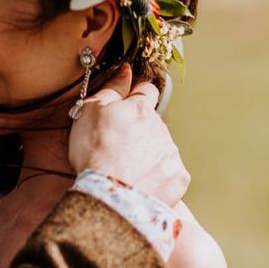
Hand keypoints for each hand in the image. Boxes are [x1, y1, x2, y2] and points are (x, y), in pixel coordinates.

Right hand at [69, 65, 189, 206]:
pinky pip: (169, 173)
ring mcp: (172, 153)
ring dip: (148, 154)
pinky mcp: (178, 178)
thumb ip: (112, 88)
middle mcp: (161, 128)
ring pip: (161, 147)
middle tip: (118, 148)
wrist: (110, 197)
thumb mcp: (91, 111)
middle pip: (152, 123)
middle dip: (140, 131)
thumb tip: (126, 70)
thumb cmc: (95, 153)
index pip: (146, 91)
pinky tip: (140, 184)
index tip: (128, 105)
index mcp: (140, 109)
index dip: (136, 95)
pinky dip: (157, 177)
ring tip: (126, 170)